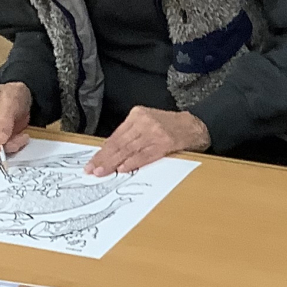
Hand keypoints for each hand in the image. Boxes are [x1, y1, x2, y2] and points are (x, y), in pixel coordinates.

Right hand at [0, 80, 31, 157]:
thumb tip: (0, 138)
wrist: (17, 100)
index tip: (1, 144)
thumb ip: (5, 119)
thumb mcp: (12, 101)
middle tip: (17, 142)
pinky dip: (5, 148)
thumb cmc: (12, 94)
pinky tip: (17, 141)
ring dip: (4, 147)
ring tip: (21, 139)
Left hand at [86, 107, 208, 176]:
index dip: (102, 151)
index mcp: (137, 114)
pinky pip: (144, 155)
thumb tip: (111, 153)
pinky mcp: (164, 143)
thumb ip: (131, 134)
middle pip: (119, 143)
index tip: (92, 162)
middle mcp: (144, 122)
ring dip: (114, 163)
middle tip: (92, 170)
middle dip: (104, 158)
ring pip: (128, 150)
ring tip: (102, 172)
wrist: (195, 126)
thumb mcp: (148, 122)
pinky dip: (132, 163)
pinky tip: (122, 169)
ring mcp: (154, 132)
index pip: (115, 136)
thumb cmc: (170, 127)